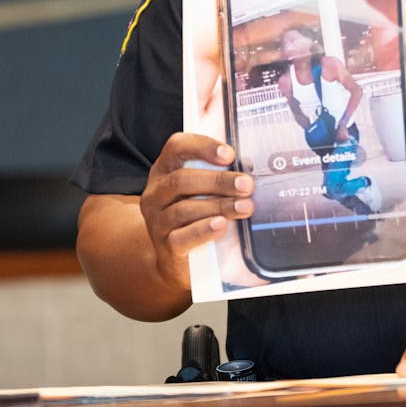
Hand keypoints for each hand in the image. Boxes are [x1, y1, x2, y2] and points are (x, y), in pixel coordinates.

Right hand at [137, 132, 253, 293]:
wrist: (175, 260)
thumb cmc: (195, 216)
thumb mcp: (200, 192)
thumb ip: (216, 177)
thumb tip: (250, 171)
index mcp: (165, 170)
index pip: (177, 147)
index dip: (203, 147)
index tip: (230, 155)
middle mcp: (156, 193)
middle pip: (182, 180)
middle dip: (218, 181)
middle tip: (246, 185)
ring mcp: (157, 220)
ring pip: (184, 209)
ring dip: (218, 205)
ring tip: (244, 207)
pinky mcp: (165, 246)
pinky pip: (182, 236)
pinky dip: (204, 230)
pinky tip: (221, 225)